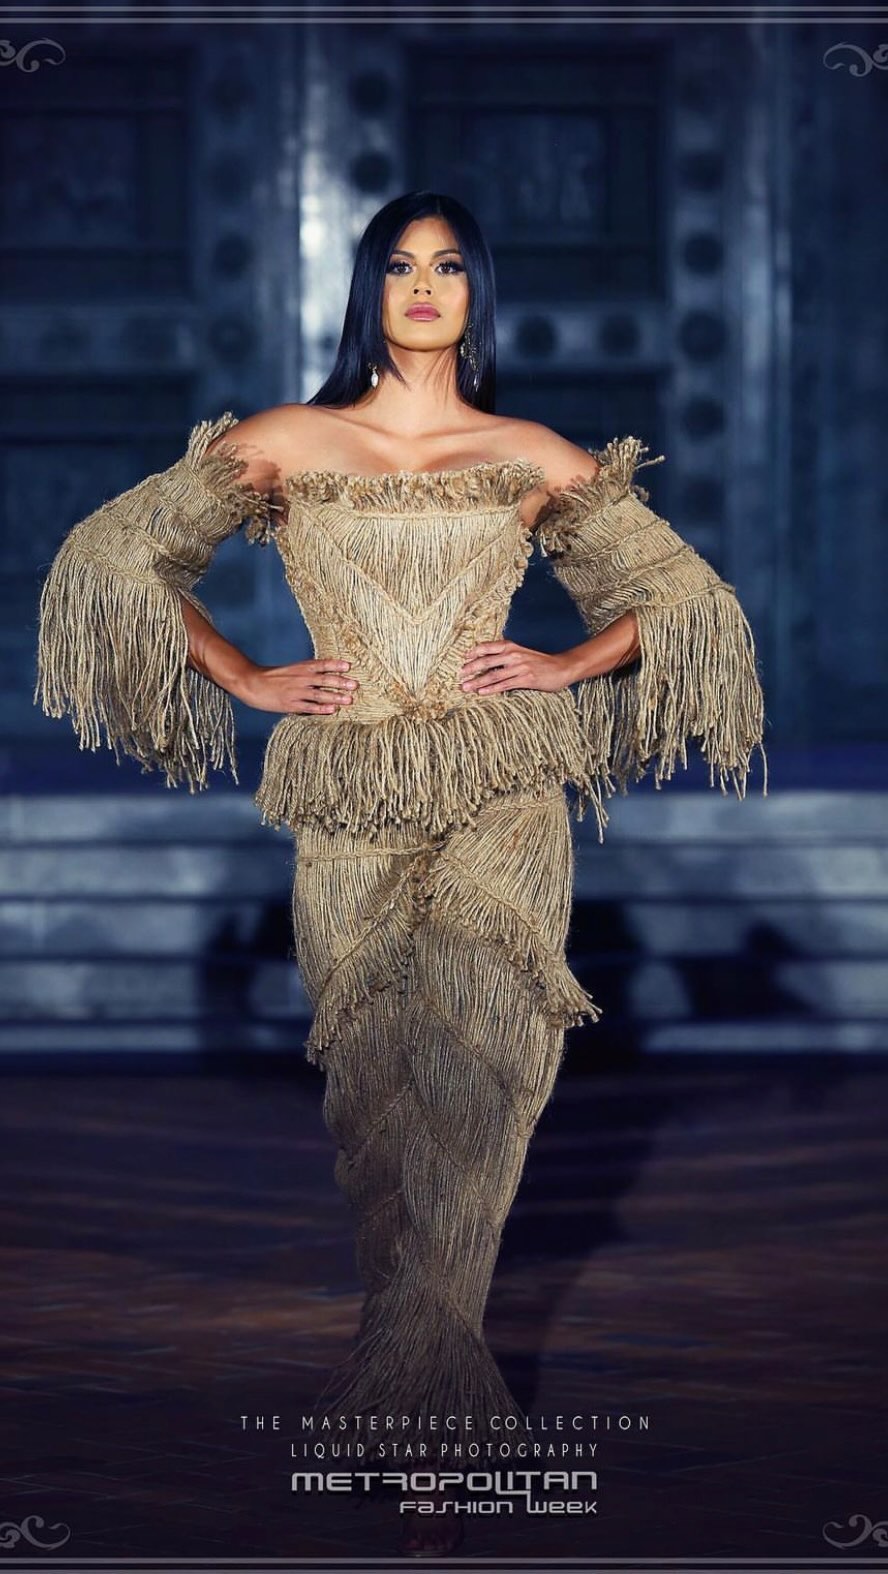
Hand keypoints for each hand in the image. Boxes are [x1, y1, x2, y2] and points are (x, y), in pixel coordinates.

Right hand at [235, 658, 358, 713]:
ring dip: (335, 696)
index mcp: (301, 667)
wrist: (251, 682)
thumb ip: (308, 671)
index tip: (349, 665)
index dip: (335, 665)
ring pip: (319, 694)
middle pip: (324, 679)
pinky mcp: (290, 704)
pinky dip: (321, 708)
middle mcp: (300, 678)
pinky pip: (308, 706)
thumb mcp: (292, 669)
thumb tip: (326, 673)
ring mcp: (295, 691)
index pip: (321, 664)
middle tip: (355, 685)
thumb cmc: (273, 677)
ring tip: (349, 700)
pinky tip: (332, 710)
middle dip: (341, 682)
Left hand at [459, 640, 577, 695]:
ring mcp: (519, 667)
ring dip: (477, 682)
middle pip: (486, 661)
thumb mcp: (522, 653)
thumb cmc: (541, 662)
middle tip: (459, 675)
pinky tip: (482, 693)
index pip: (488, 647)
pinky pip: (504, 685)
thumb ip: (507, 655)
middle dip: (470, 669)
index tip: (463, 658)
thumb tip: (488, 661)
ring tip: (465, 687)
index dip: (474, 652)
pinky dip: (491, 689)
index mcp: (511, 646)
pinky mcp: (525, 679)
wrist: (562, 667)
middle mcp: (513, 655)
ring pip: (493, 674)